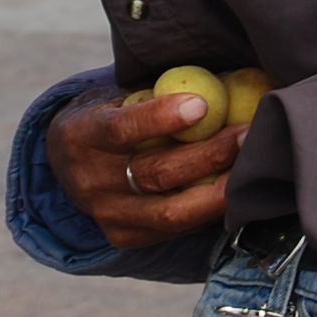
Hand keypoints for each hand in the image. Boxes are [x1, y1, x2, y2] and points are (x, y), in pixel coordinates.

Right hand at [46, 87, 247, 249]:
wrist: (66, 163)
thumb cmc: (106, 116)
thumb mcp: (114, 97)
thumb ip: (155, 92)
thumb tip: (223, 80)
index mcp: (81, 136)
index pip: (120, 129)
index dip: (161, 118)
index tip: (203, 104)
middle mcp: (90, 181)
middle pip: (156, 173)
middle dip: (209, 154)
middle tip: (247, 133)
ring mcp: (107, 215)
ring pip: (171, 211)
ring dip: (218, 189)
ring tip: (250, 166)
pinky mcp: (124, 237)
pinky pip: (175, 229)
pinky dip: (207, 210)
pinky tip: (233, 191)